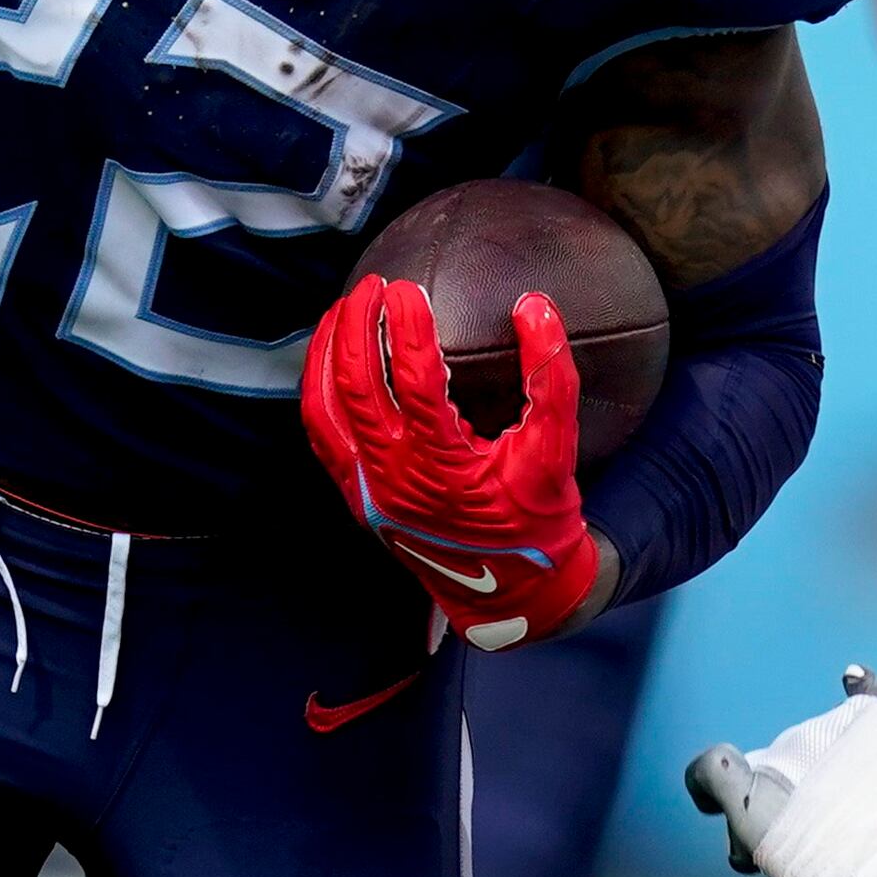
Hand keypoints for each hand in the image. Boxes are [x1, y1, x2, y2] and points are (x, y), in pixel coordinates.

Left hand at [301, 278, 610, 647]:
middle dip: (358, 325)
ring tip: (343, 310)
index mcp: (444, 465)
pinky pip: (322, 436)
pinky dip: (319, 392)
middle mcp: (396, 478)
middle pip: (357, 385)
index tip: (408, 287)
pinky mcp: (358, 498)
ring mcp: (369, 490)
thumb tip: (534, 305)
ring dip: (329, 353)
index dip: (409, 327)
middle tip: (372, 286)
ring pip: (327, 408)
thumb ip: (552, 377)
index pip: (415, 379)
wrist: (511, 590)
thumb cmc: (536, 518)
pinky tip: (330, 361)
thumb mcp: (557, 451)